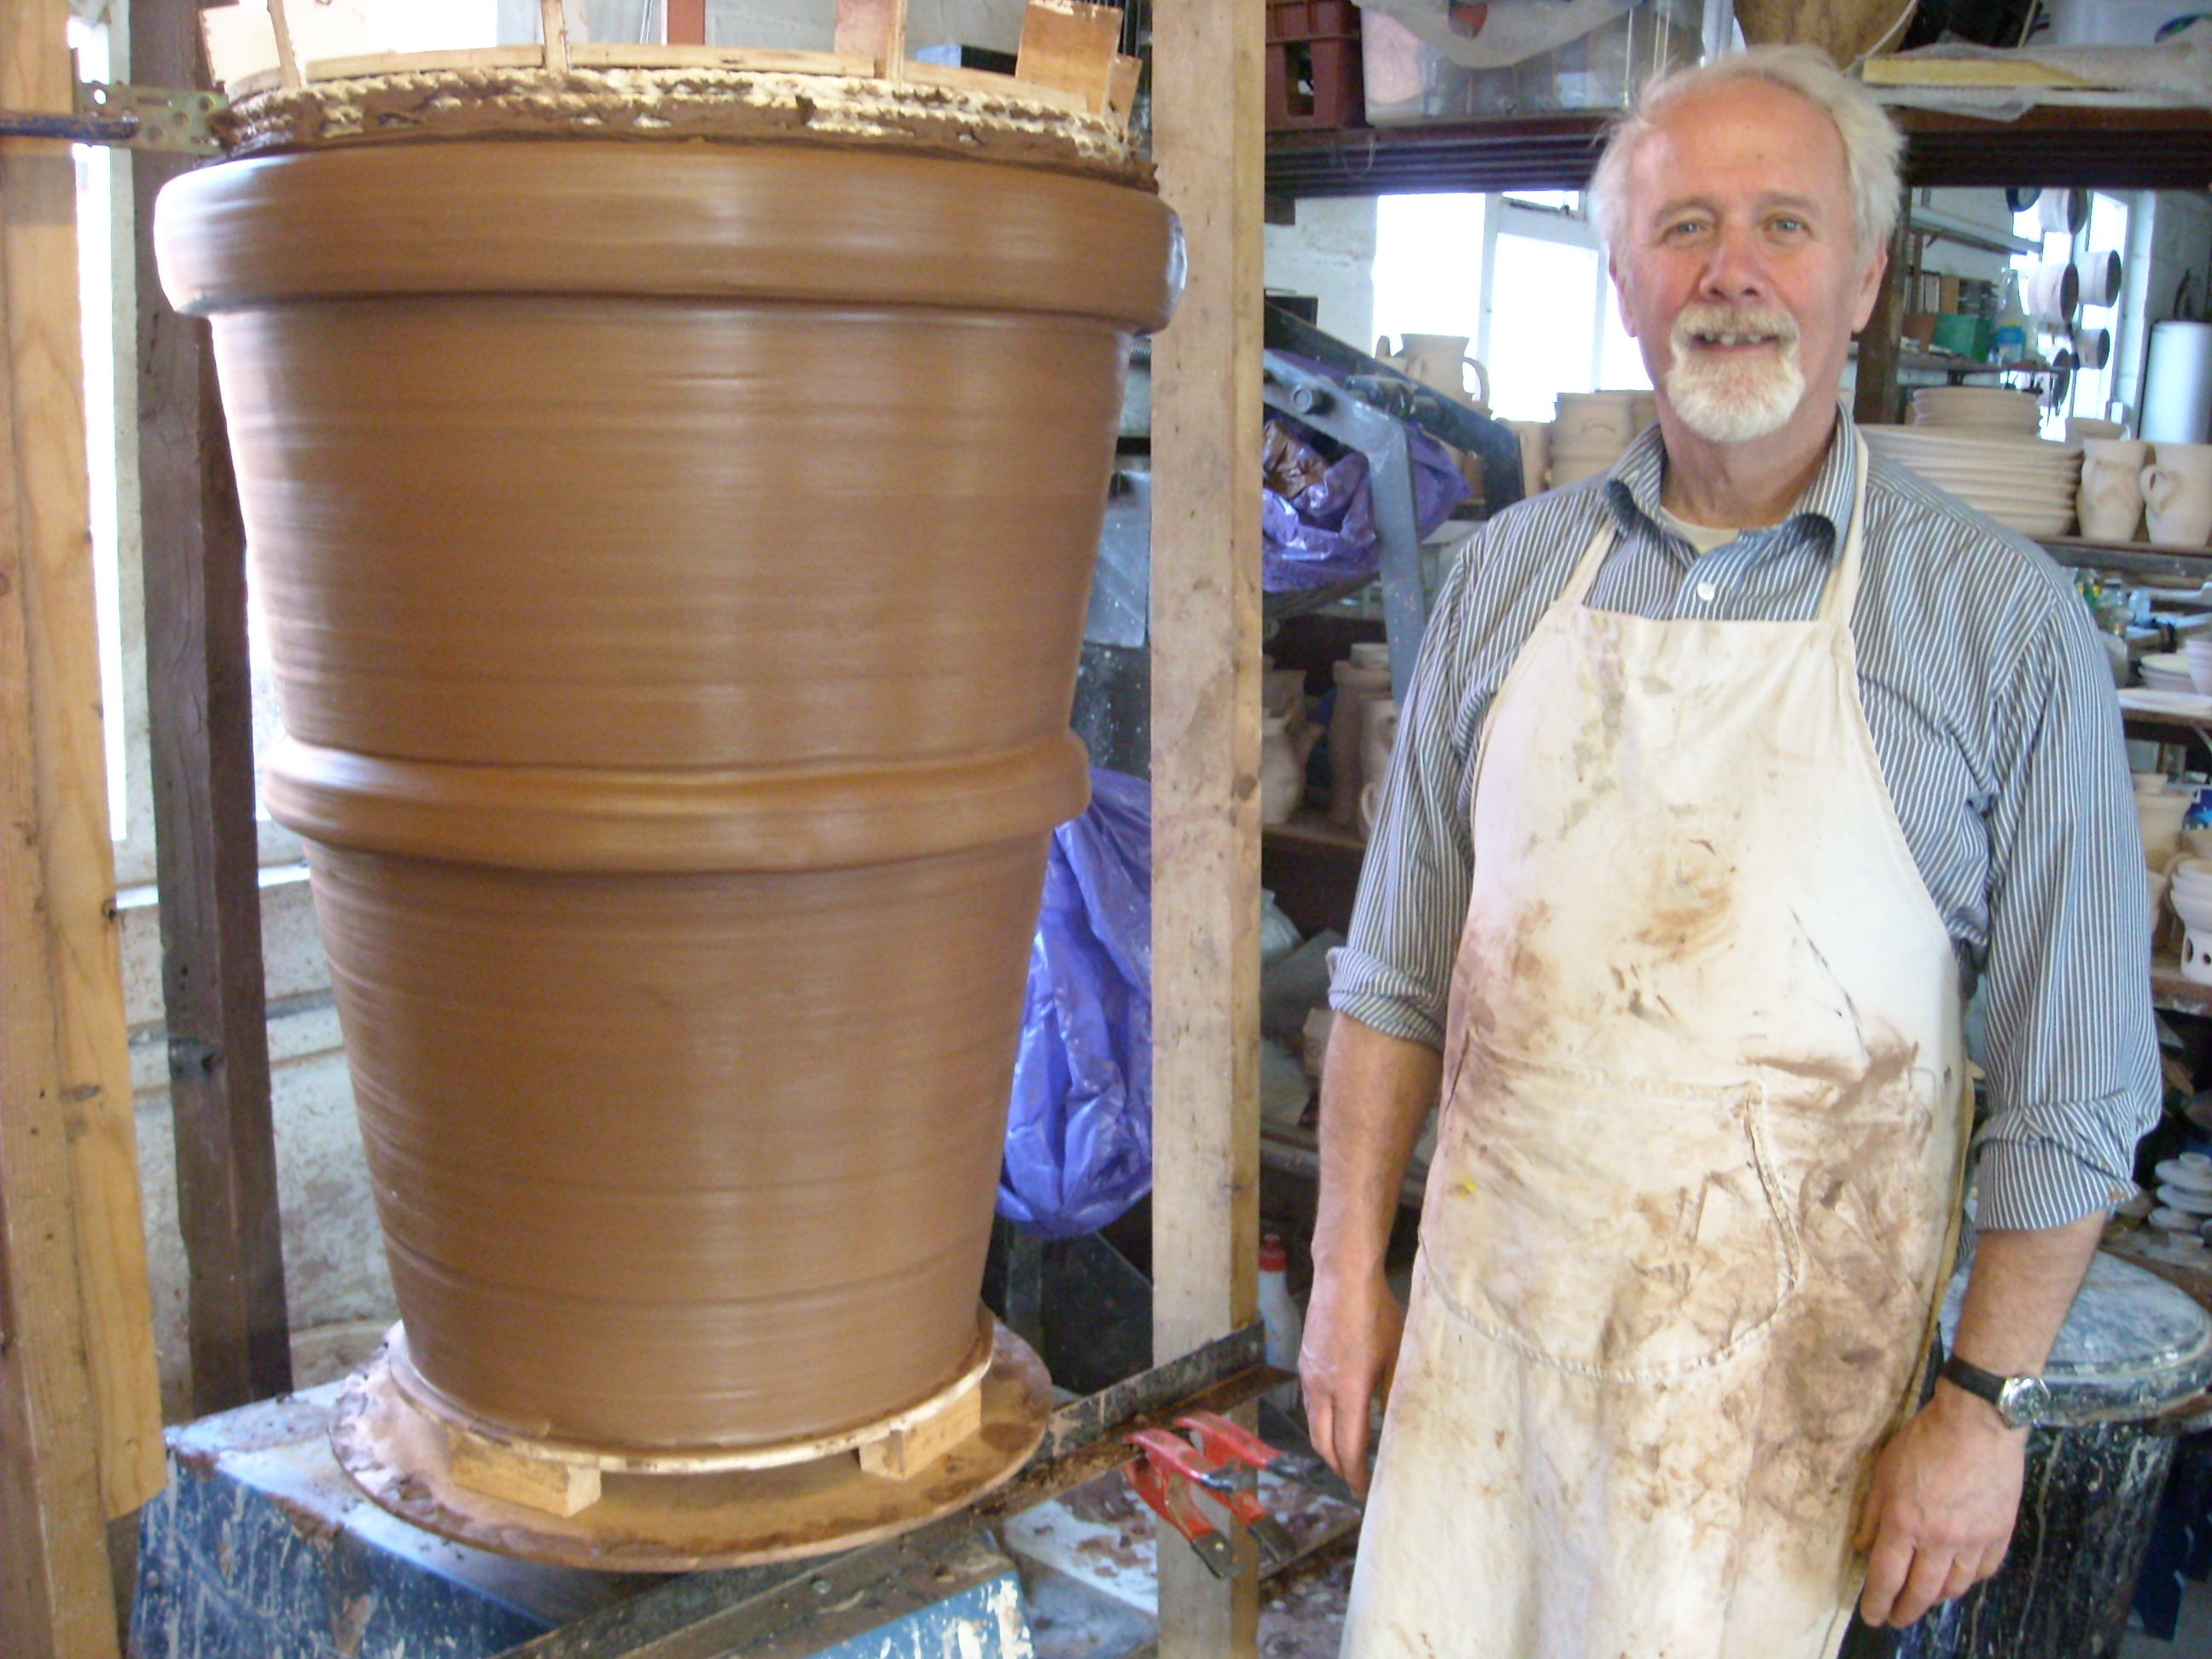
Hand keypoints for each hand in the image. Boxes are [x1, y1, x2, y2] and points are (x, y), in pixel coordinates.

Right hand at [1298, 1260, 1404, 1498]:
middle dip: (1339, 1467)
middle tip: (1356, 1481)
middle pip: (1323, 1444)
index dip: (1356, 1475)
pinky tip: (1336, 1419)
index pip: (1348, 1447)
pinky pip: (1310, 1404)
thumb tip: (1401, 1428)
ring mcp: (1309, 1375)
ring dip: (1328, 1446)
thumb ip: (1394, 1395)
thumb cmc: (1378, 1314)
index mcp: (1349, 1391)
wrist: (1342, 1277)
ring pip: (1313, 1425)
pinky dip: (1321, 1423)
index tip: (1366, 1492)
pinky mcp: (1304, 1363)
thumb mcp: (1396, 1356)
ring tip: (1346, 1457)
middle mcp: (1322, 1388)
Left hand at [1854, 1383, 2027, 1626]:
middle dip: (1906, 1611)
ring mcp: (1974, 1540)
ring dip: (1936, 1598)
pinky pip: (1983, 1571)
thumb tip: (1861, 1547)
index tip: (1872, 1617)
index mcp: (1905, 1524)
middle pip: (1921, 1591)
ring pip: (1954, 1587)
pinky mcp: (2000, 1534)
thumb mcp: (1884, 1472)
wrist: (1978, 1424)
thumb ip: (1873, 1514)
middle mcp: (1940, 1540)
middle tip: (1896, 1619)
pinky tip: (1958, 1579)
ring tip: (1924, 1600)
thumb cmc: (1924, 1441)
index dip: (1878, 1602)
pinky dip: (1968, 1581)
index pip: (1887, 1577)